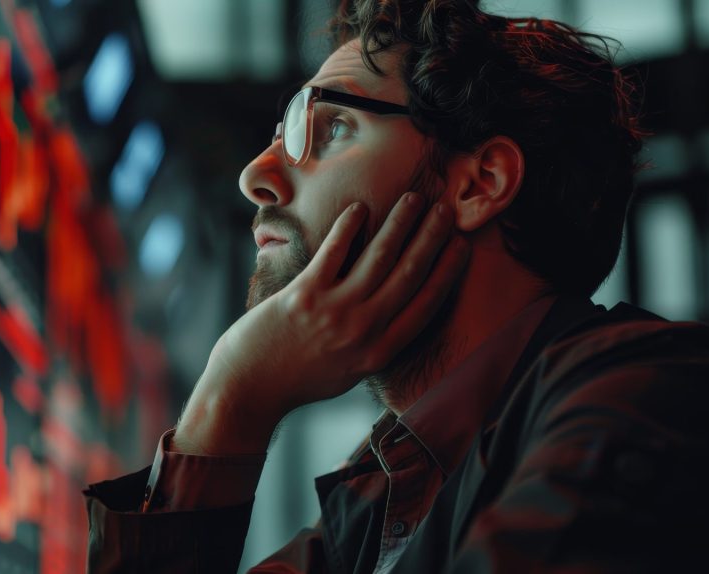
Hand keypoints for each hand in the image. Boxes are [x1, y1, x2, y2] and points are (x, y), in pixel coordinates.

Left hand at [174, 193, 469, 454]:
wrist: (248, 389)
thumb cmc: (296, 379)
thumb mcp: (347, 372)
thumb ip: (372, 344)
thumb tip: (390, 309)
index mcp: (379, 353)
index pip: (426, 305)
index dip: (447, 272)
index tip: (460, 245)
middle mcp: (364, 331)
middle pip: (409, 274)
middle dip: (431, 236)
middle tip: (444, 209)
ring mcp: (335, 312)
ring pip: (379, 256)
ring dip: (400, 222)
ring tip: (412, 198)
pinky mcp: (305, 295)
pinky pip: (335, 251)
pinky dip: (350, 226)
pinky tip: (361, 207)